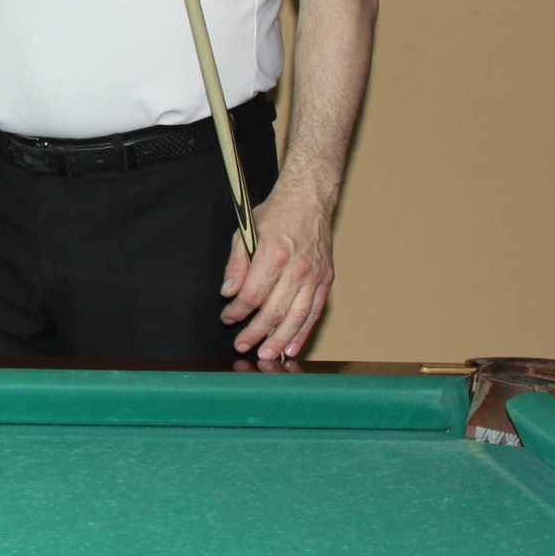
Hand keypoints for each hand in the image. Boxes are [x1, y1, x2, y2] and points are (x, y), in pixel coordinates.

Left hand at [218, 186, 336, 360]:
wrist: (309, 200)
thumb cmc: (276, 214)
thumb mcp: (245, 232)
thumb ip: (236, 265)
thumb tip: (229, 293)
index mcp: (274, 254)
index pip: (253, 294)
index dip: (238, 311)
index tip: (228, 317)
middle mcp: (297, 268)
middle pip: (274, 311)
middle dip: (255, 332)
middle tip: (242, 345)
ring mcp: (314, 275)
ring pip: (296, 317)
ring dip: (279, 340)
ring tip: (266, 355)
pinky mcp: (326, 279)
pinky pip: (314, 312)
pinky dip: (303, 332)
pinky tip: (292, 347)